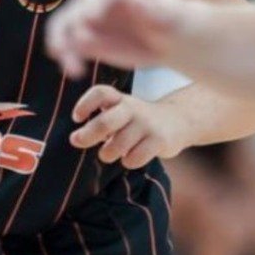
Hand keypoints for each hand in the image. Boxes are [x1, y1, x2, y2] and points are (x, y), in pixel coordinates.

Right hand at [46, 0, 196, 77]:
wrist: (169, 38)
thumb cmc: (173, 21)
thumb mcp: (170, 14)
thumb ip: (152, 8)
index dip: (93, 6)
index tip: (90, 19)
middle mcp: (98, 0)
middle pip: (75, 10)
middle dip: (69, 28)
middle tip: (67, 46)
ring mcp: (89, 19)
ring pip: (66, 29)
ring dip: (62, 45)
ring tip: (69, 66)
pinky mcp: (87, 39)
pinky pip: (71, 46)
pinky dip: (68, 57)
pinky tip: (73, 71)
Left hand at [69, 85, 188, 168]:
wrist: (177, 121)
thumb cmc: (137, 120)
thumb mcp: (120, 111)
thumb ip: (100, 121)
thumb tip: (76, 139)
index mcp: (120, 99)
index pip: (100, 93)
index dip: (84, 104)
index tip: (77, 118)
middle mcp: (132, 108)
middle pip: (105, 122)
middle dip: (87, 135)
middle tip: (77, 141)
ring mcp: (147, 124)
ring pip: (117, 145)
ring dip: (107, 153)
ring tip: (108, 153)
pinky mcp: (159, 140)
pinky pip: (134, 158)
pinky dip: (128, 161)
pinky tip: (130, 157)